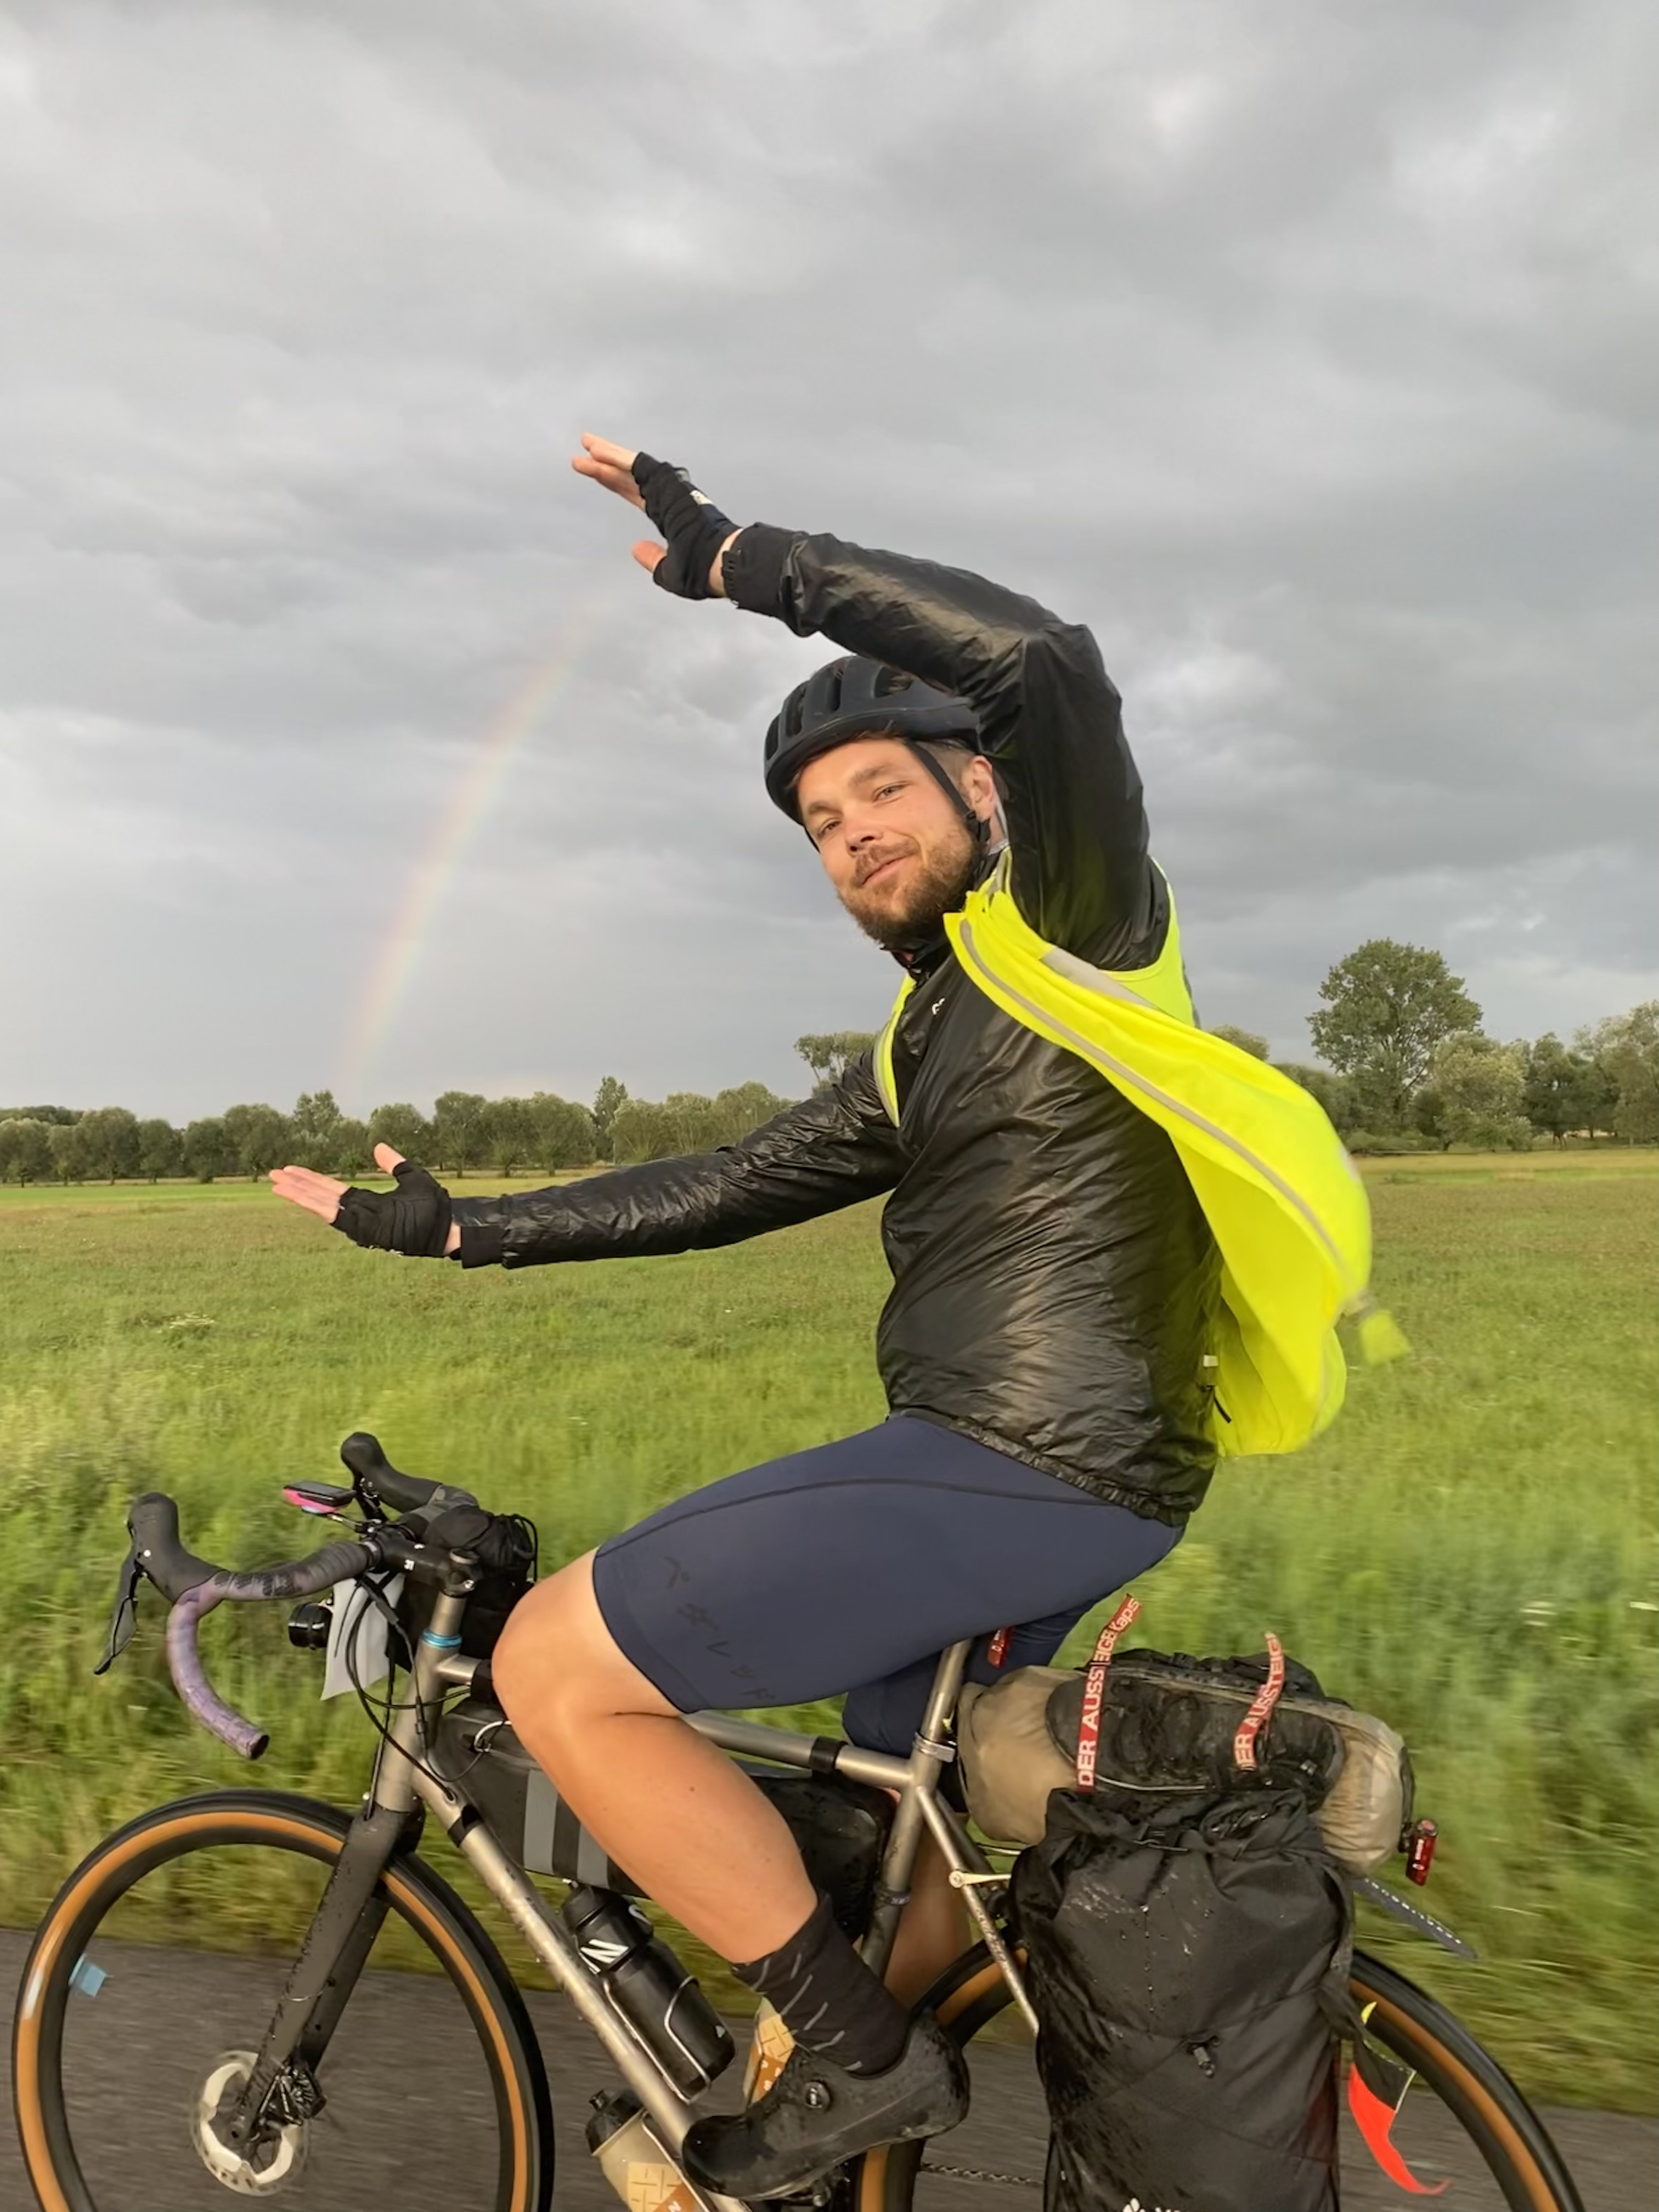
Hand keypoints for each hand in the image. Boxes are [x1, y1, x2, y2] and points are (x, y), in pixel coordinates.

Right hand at [270, 1145, 461, 1256]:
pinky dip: (320, 1208)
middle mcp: (360, 1212)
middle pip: (321, 1197)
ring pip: (323, 1208)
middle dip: (297, 1186)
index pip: (331, 1188)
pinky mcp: (368, 1231)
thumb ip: (394, 1163)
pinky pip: (339, 1219)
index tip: (290, 1169)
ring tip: (277, 1185)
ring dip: (301, 1196)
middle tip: (272, 1175)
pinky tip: (303, 1199)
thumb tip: (378, 1146)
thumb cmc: (434, 1206)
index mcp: (367, 1201)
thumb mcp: (412, 1177)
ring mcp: (362, 1223)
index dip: (310, 1179)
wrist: (449, 1225)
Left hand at [571, 432, 737, 597]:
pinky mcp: (666, 483)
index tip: (598, 474)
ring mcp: (667, 489)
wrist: (720, 563)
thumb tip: (636, 548)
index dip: (616, 484)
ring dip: (607, 455)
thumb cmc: (703, 572)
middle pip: (629, 477)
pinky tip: (597, 450)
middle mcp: (668, 498)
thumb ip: (652, 559)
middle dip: (606, 465)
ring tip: (586, 442)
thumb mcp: (670, 572)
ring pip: (631, 467)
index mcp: (670, 516)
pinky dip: (615, 457)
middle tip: (585, 452)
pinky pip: (635, 465)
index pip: (636, 494)